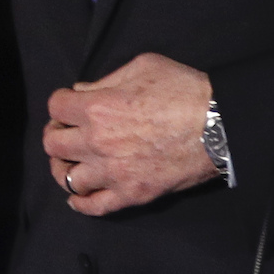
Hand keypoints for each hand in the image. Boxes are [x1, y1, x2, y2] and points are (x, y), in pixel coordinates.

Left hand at [43, 52, 218, 215]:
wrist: (221, 125)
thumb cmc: (184, 90)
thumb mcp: (143, 66)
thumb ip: (106, 79)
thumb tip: (83, 91)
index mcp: (97, 107)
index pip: (55, 106)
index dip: (61, 103)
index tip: (70, 105)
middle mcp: (97, 142)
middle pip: (53, 144)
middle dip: (57, 134)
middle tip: (69, 132)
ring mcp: (114, 172)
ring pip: (68, 178)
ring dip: (65, 169)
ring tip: (73, 162)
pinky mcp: (132, 194)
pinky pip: (95, 206)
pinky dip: (81, 204)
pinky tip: (78, 197)